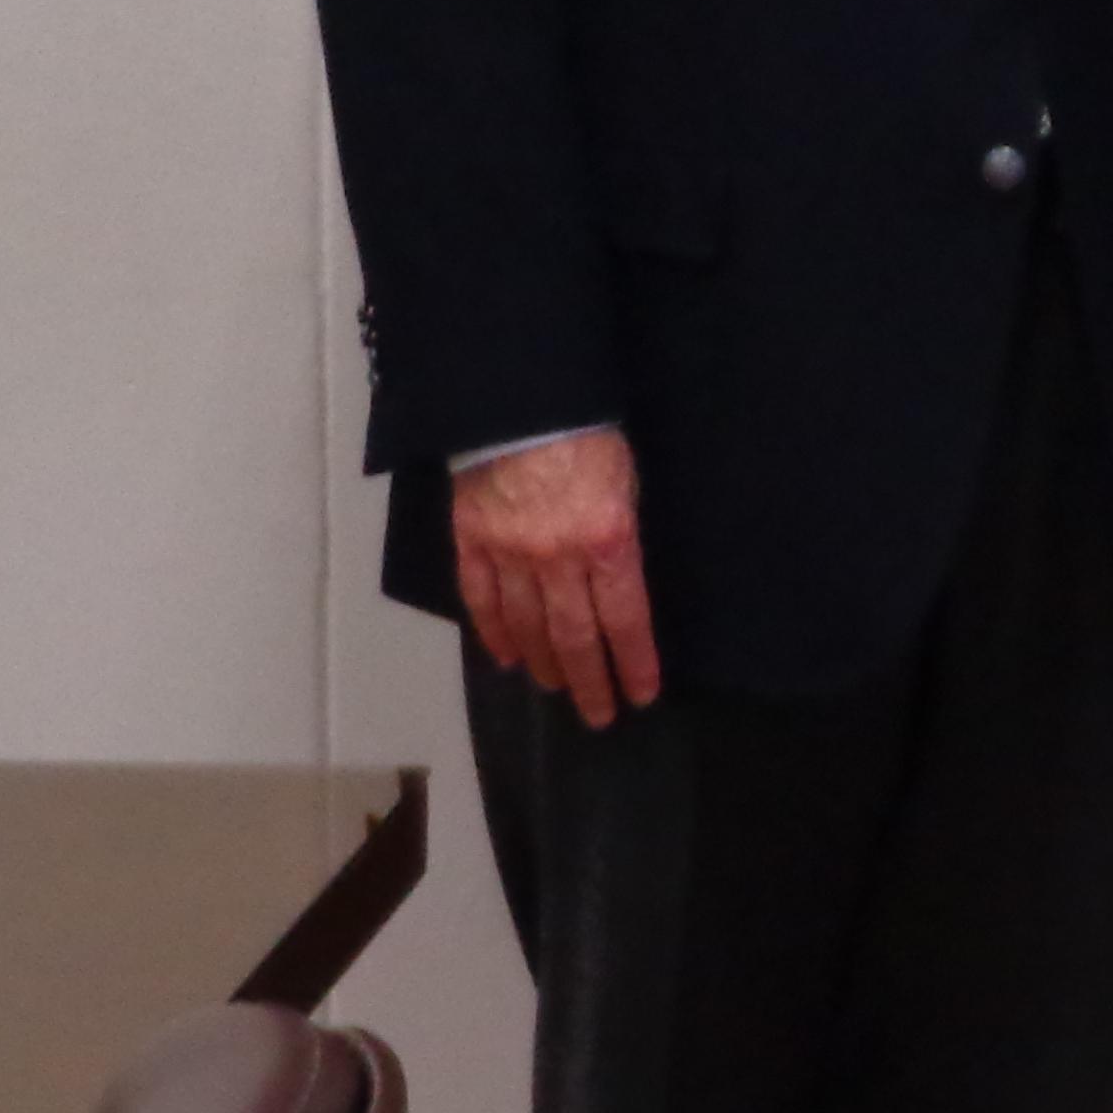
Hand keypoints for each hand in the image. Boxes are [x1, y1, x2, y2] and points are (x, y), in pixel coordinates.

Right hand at [451, 428, 660, 727]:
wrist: (521, 398)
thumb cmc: (590, 432)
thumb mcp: (628, 482)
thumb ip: (621, 537)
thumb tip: (619, 582)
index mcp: (607, 541)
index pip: (625, 619)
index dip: (634, 662)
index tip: (640, 695)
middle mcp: (558, 558)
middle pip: (575, 636)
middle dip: (589, 680)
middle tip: (599, 714)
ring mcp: (510, 554)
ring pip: (528, 627)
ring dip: (545, 663)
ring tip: (556, 689)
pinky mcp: (471, 542)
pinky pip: (482, 600)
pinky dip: (494, 634)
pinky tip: (506, 657)